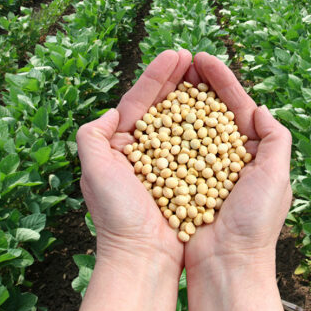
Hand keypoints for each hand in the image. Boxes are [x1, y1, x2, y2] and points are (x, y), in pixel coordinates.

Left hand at [76, 49, 191, 310]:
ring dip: (193, 96)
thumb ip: (92, 135)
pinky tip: (217, 110)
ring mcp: (167, 163)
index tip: (176, 54)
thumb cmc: (116, 215)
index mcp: (120, 145)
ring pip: (181, 121)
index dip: (157, 76)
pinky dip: (206, 125)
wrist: (142, 256)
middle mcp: (144, 151)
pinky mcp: (186, 176)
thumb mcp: (94, 170)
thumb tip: (111, 112)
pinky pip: (197, 145)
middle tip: (193, 56)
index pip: (139, 101)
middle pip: (162, 106)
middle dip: (176, 79)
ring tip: (206, 73)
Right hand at [184, 52, 292, 310]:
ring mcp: (200, 167)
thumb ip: (275, 138)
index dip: (221, 80)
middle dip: (197, 83)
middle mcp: (225, 156)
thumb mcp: (277, 176)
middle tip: (181, 58)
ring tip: (166, 76)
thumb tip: (259, 107)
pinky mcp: (179, 179)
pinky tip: (153, 111)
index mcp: (252, 152)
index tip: (202, 58)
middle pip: (210, 109)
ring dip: (178, 99)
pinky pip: (170, 149)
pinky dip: (163, 129)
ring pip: (188, 125)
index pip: (236, 105)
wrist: (226, 264)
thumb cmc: (255, 223)